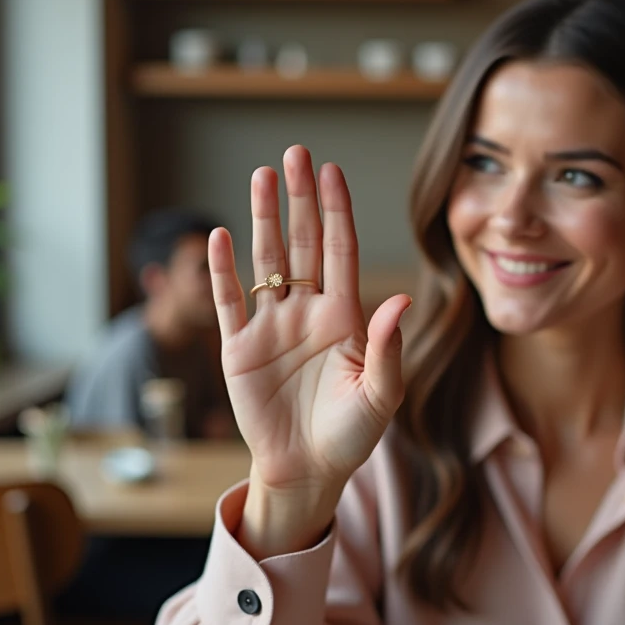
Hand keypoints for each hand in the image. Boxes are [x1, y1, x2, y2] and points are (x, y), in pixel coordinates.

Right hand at [208, 145, 411, 558]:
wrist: (308, 471)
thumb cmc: (351, 435)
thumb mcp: (381, 395)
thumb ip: (387, 348)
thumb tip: (402, 300)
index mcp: (344, 317)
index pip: (340, 251)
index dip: (336, 211)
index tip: (334, 171)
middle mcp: (307, 311)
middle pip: (302, 243)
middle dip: (300, 198)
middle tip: (296, 153)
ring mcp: (271, 326)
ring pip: (266, 261)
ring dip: (264, 219)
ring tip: (263, 175)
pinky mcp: (239, 349)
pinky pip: (229, 302)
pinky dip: (223, 270)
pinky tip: (222, 235)